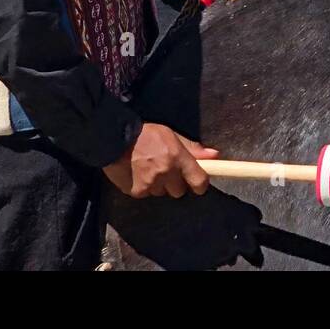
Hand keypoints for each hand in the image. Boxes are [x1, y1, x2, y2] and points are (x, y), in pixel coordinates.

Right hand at [103, 123, 218, 198]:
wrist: (114, 138)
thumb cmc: (146, 134)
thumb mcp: (172, 135)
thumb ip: (193, 148)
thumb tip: (215, 156)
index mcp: (178, 157)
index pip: (199, 181)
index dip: (200, 185)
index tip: (197, 184)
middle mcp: (166, 173)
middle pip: (179, 191)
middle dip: (175, 183)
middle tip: (166, 171)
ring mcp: (151, 184)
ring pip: (162, 193)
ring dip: (159, 185)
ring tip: (149, 170)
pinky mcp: (136, 192)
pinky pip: (147, 195)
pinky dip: (144, 187)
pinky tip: (138, 174)